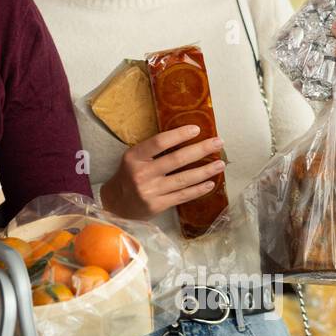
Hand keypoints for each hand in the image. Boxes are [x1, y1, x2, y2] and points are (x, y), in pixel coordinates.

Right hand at [98, 125, 224, 220]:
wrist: (116, 204)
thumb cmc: (128, 177)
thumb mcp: (133, 159)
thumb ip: (152, 151)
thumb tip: (185, 139)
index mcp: (134, 157)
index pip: (159, 142)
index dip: (179, 135)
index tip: (196, 129)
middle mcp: (142, 174)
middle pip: (176, 160)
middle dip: (200, 150)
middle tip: (218, 143)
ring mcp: (150, 191)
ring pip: (183, 179)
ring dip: (205, 171)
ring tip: (220, 164)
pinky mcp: (157, 205)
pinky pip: (182, 196)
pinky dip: (198, 189)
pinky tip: (210, 183)